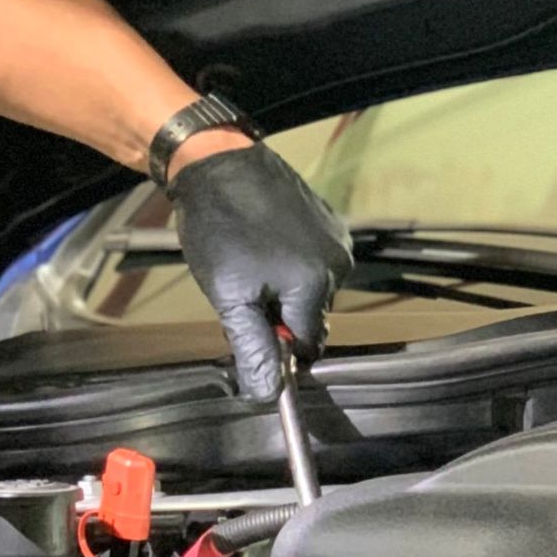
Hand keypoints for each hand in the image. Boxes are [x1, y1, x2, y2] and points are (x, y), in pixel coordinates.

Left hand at [167, 143, 353, 397]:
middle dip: (280, 317)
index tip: (253, 335)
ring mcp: (336, 239)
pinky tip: (263, 246)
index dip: (280, 348)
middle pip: (311, 317)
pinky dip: (291, 265)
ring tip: (250, 264)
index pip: (308, 344)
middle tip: (243, 293)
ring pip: (312, 292)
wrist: (218, 162)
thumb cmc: (219, 227)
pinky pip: (315, 262)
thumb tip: (267, 393)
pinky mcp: (329, 221)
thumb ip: (253, 347)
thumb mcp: (229, 296)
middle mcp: (338, 263)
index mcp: (316, 284)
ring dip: (284, 291)